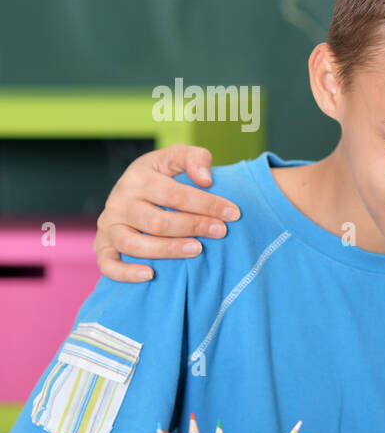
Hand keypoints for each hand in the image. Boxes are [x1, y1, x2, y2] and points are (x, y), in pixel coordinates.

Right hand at [94, 144, 241, 281]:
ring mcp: (109, 225)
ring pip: (134, 244)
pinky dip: (126, 272)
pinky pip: (107, 265)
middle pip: (157, 222)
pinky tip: (151, 275)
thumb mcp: (177, 158)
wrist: (134, 191)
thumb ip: (195, 158)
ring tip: (197, 249)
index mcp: (137, 178)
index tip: (233, 214)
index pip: (175, 194)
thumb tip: (206, 179)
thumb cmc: (163, 175)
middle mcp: (119, 202)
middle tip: (220, 232)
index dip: (207, 204)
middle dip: (193, 227)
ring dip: (168, 250)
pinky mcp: (103, 247)